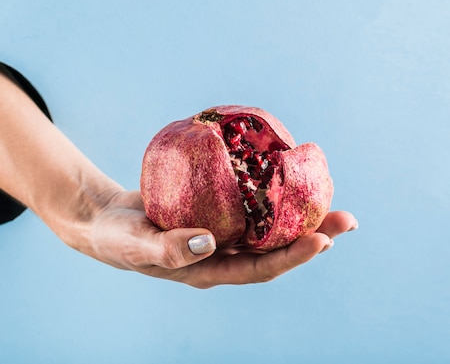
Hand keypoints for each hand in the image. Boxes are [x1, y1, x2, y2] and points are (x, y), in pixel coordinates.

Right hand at [86, 190, 356, 288]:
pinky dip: (268, 194)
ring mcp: (219, 235)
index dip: (291, 257)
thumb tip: (209, 242)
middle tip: (347, 219)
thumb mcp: (136, 246)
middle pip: (274, 250)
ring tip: (329, 198)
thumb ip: (169, 249)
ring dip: (298, 215)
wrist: (103, 221)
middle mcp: (220, 256)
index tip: (322, 241)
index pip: (258, 269)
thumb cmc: (116, 238)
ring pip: (265, 227)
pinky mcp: (212, 212)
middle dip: (311, 237)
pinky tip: (280, 177)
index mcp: (208, 271)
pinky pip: (247, 206)